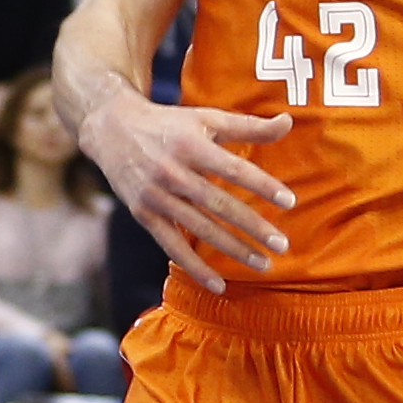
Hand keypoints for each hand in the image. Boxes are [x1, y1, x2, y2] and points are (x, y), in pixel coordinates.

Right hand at [87, 95, 295, 284]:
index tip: (290, 202)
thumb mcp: (206, 118)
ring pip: (199, 229)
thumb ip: (248, 125)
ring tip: (263, 263)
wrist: (112, 130)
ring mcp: (156, 196)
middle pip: (218, 203)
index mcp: (191, 145)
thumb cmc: (170, 124)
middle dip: (252, 226)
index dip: (262, 185)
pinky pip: (172, 246)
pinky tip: (218, 284)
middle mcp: (172, 172)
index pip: (233, 168)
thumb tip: (288, 122)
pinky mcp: (144, 214)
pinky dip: (194, 267)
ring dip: (232, 249)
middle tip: (282, 244)